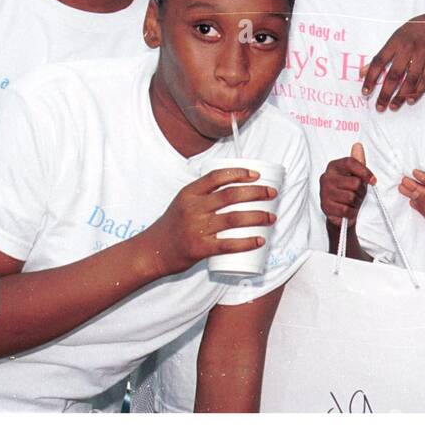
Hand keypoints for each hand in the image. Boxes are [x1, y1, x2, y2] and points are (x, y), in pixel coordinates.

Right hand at [144, 168, 274, 276]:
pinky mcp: (200, 248)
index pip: (217, 177)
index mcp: (189, 193)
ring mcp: (196, 229)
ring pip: (234, 218)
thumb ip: (204, 195)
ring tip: (272, 217)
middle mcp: (193, 208)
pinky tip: (260, 240)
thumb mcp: (183, 203)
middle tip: (272, 194)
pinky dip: (247, 242)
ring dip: (258, 217)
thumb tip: (237, 188)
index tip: (257, 175)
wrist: (152, 252)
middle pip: (231, 195)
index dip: (240, 173)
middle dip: (256, 193)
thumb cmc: (173, 226)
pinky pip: (228, 245)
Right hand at [319, 143, 374, 225]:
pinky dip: (351, 212)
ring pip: (351, 197)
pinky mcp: (325, 206)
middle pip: (355, 183)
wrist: (339, 212)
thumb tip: (358, 146)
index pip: (350, 162)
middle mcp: (326, 177)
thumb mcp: (355, 175)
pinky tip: (348, 210)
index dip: (365, 172)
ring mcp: (324, 192)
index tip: (373, 181)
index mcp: (334, 166)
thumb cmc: (349, 191)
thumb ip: (358, 161)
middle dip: (361, 192)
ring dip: (356, 203)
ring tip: (353, 203)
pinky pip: (346, 210)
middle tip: (358, 195)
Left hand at [361, 13, 424, 110]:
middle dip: (385, 93)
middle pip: (394, 75)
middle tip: (379, 107)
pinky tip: (410, 100)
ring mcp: (421, 56)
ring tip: (393, 107)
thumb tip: (362, 73)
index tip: (365, 92)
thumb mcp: (392, 40)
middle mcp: (407, 49)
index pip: (379, 62)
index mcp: (394, 43)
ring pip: (410, 80)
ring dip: (401, 96)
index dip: (371, 78)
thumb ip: (379, 57)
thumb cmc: (409, 34)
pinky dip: (417, 91)